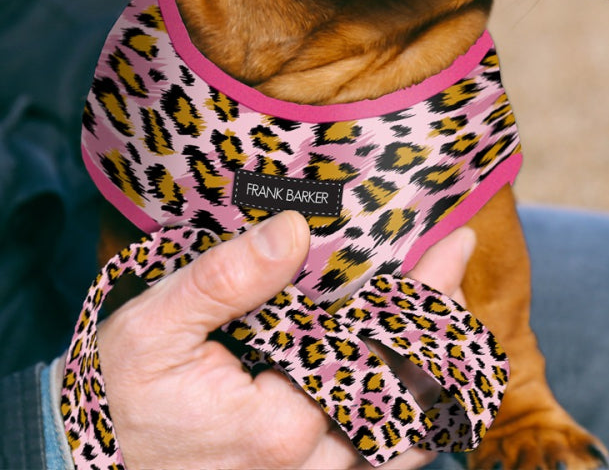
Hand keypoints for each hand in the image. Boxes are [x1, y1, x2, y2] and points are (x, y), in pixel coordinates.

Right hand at [84, 213, 475, 469]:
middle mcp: (307, 468)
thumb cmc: (117, 393)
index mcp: (281, 425)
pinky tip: (416, 368)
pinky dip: (407, 414)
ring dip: (433, 371)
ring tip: (449, 308)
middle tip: (456, 263)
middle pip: (406, 395)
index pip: (380, 353)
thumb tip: (295, 230)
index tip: (455, 243)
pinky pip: (375, 457)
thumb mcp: (154, 326)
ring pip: (401, 436)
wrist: (86, 458)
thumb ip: (226, 279)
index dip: (425, 295)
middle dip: (440, 325)